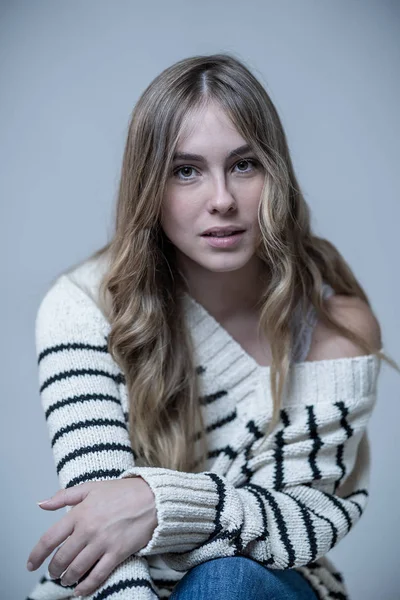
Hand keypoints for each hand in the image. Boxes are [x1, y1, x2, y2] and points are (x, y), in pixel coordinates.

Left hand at [26, 476, 157, 595]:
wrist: (152, 497)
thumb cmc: (122, 492)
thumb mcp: (91, 488)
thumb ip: (64, 496)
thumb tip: (41, 504)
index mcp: (79, 513)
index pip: (50, 538)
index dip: (37, 555)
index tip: (31, 564)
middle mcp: (88, 529)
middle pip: (62, 558)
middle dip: (54, 570)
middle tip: (53, 573)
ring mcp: (103, 543)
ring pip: (77, 569)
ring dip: (67, 578)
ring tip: (66, 579)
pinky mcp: (117, 553)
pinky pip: (97, 575)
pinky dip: (86, 586)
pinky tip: (80, 590)